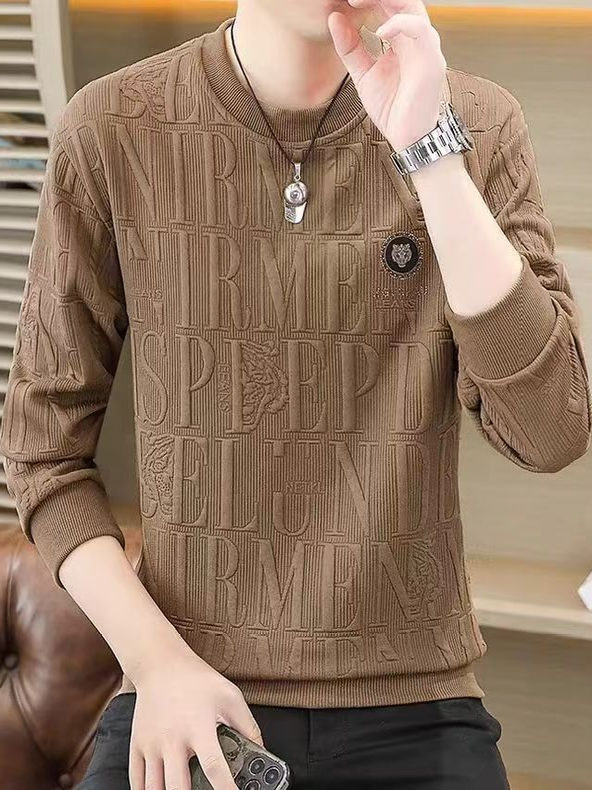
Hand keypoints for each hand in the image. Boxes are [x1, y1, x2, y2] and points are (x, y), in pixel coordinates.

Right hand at [129, 644, 263, 789]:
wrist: (160, 664)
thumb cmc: (196, 680)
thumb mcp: (229, 696)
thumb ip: (247, 726)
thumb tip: (261, 751)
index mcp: (199, 727)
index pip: (214, 767)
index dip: (226, 789)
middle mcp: (173, 738)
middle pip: (178, 785)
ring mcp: (152, 743)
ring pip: (154, 788)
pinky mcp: (138, 744)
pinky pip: (136, 780)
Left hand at [327, 0, 446, 150]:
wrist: (409, 137)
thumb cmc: (393, 108)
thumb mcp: (363, 75)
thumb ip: (351, 48)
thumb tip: (334, 19)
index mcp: (401, 40)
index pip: (388, 5)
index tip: (347, 1)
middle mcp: (415, 39)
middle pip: (401, 0)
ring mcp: (425, 47)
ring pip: (412, 6)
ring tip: (359, 2)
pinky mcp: (431, 60)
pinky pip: (419, 29)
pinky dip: (398, 24)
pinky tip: (379, 32)